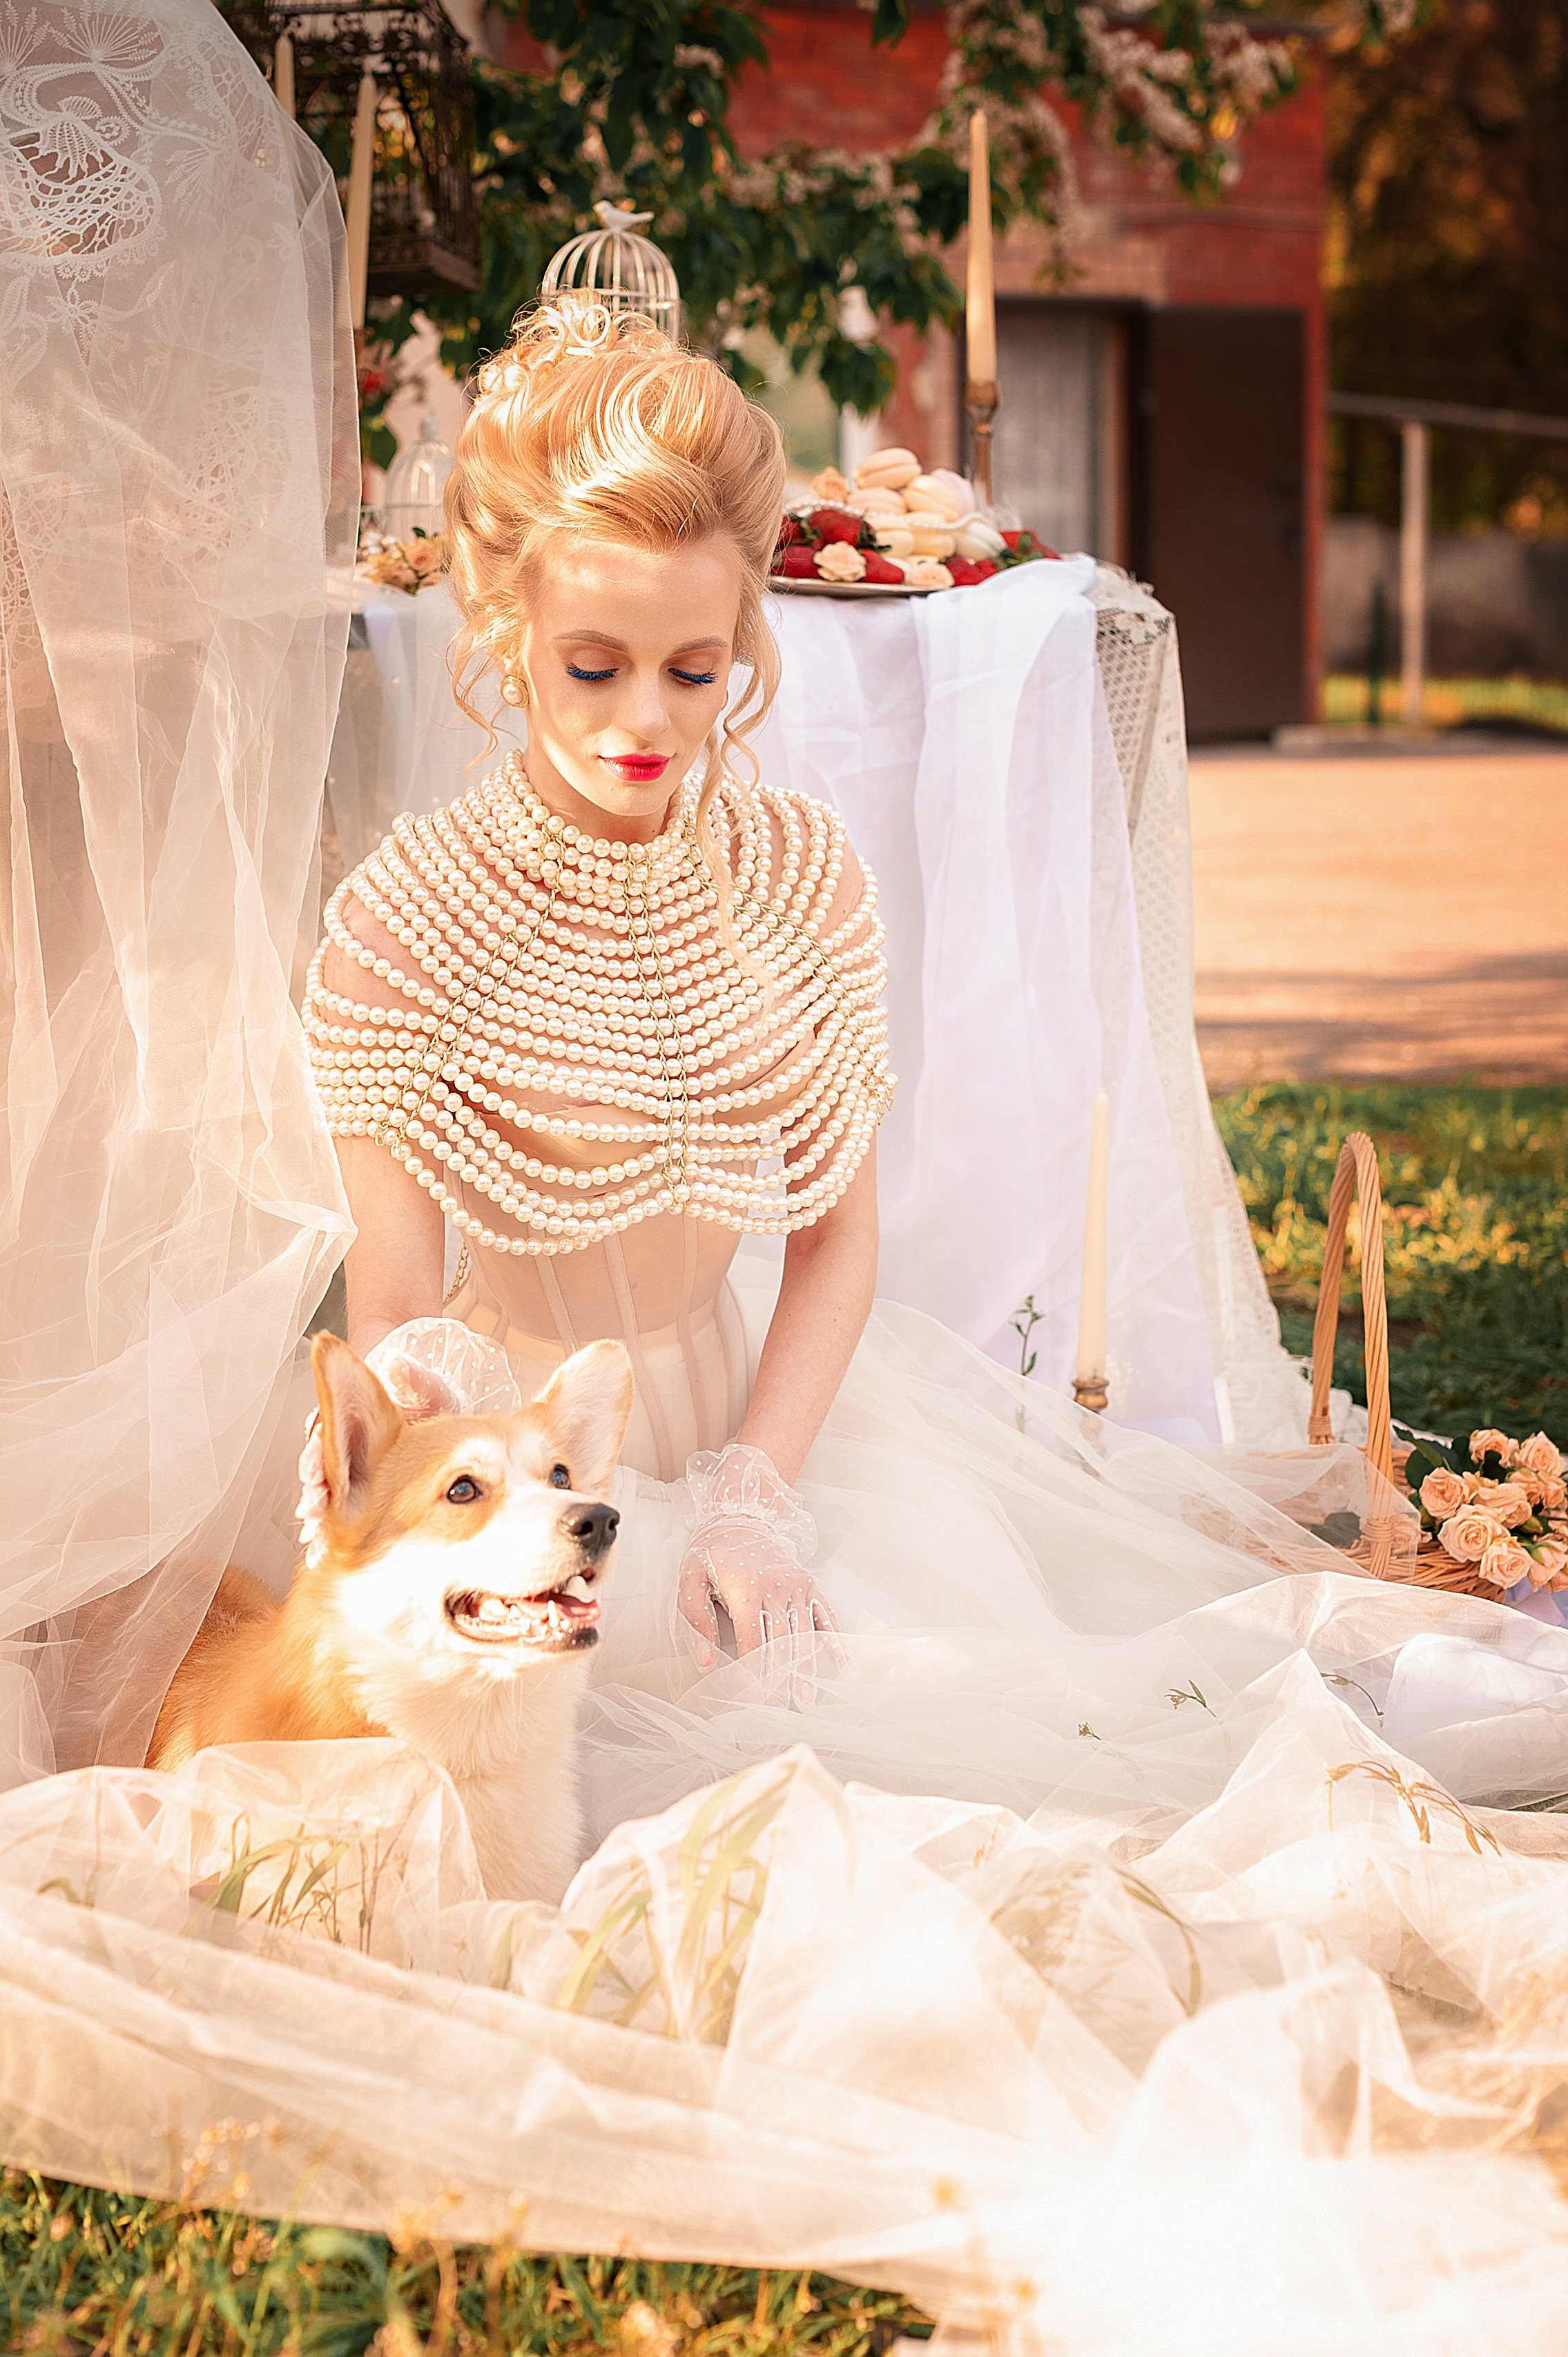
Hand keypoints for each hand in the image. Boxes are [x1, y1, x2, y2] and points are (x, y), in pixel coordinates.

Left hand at [677, 1517, 844, 1708]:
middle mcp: (776, 1589)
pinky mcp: (809, 1584)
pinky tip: (843, 1663)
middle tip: (777, 1716)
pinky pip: (825, 1614)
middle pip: (779, 1645)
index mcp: (745, 1590)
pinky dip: (834, 1639)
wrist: (741, 1517)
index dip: (751, 1676)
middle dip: (778, 1683)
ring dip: (805, 1670)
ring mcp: (797, 1586)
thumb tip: (705, 1663)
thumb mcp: (690, 1579)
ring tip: (805, 1702)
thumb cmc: (711, 1553)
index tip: (750, 1705)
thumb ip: (696, 1620)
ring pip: (803, 1635)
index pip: (751, 1642)